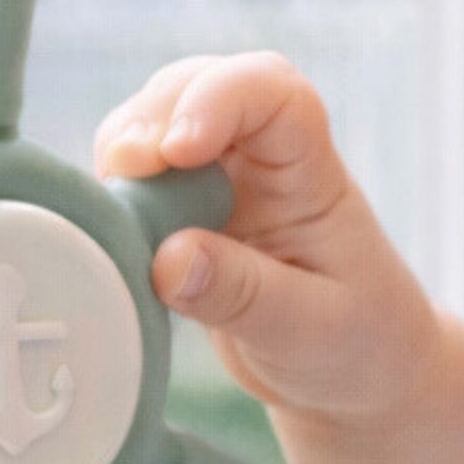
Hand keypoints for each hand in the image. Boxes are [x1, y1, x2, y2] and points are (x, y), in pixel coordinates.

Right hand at [94, 50, 439, 419]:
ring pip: (158, 121)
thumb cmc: (355, 346)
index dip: (218, 99)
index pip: (275, 94)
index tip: (176, 151)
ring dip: (124, 148)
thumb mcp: (310, 332)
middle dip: (152, 115)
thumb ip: (243, 295)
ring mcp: (219, 184)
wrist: (352, 378)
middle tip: (122, 172)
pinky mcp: (182, 215)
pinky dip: (113, 192)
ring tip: (110, 210)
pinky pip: (137, 177)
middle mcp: (263, 163)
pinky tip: (109, 234)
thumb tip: (167, 259)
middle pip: (202, 86)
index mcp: (311, 175)